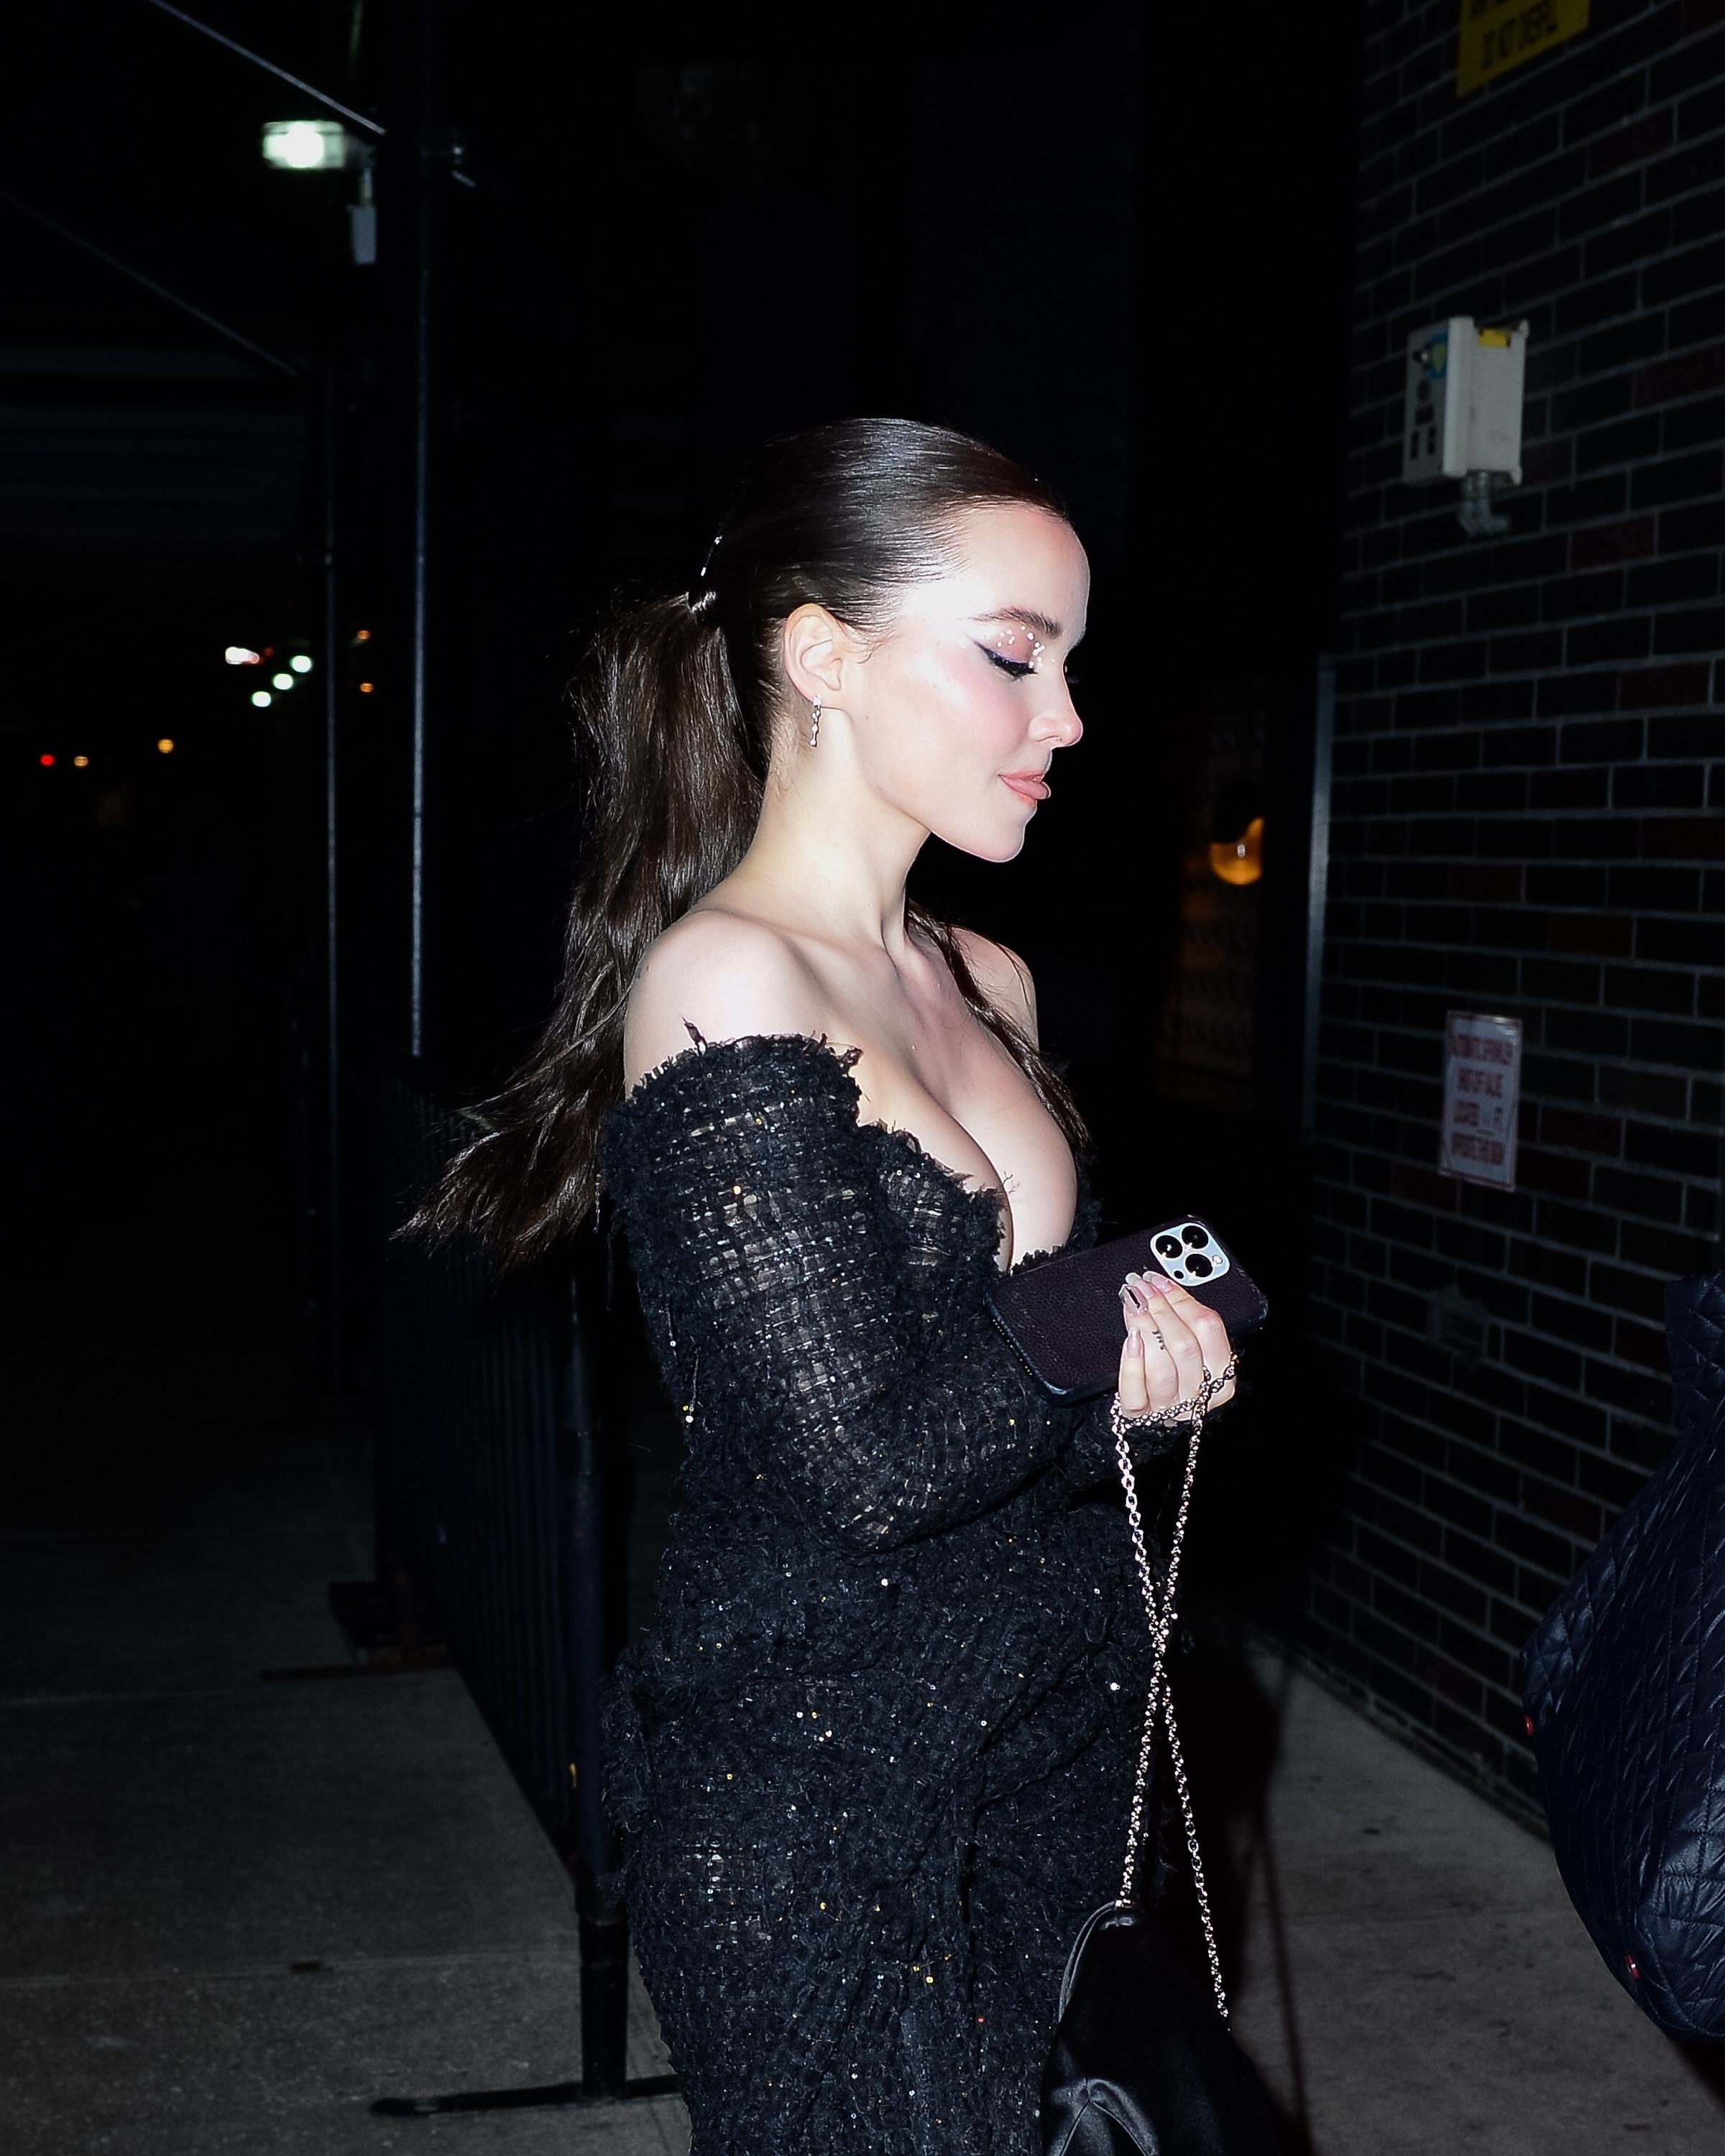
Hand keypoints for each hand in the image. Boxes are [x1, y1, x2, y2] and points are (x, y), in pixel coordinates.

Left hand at [1116, 1270, 1237, 1420]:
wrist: (1153, 1417)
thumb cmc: (1175, 1372)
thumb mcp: (1193, 1348)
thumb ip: (1184, 1321)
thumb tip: (1159, 1287)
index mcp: (1220, 1372)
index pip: (1208, 1329)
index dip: (1181, 1299)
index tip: (1158, 1281)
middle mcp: (1198, 1392)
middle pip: (1184, 1346)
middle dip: (1160, 1310)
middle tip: (1140, 1290)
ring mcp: (1170, 1407)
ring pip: (1161, 1368)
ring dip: (1144, 1329)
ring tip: (1132, 1307)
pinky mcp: (1141, 1414)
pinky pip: (1135, 1392)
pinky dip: (1131, 1364)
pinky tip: (1129, 1341)